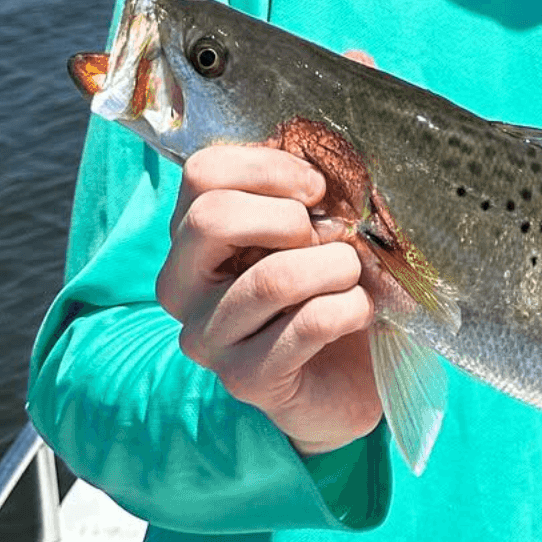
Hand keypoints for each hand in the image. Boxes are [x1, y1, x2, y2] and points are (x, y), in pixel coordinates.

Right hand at [156, 142, 382, 455]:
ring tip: (353, 274)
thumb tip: (328, 162)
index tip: (317, 189)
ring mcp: (208, 337)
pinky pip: (308, 324)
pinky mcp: (246, 379)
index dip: (270, 169)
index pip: (202, 173)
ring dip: (334, 266)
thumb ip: (305, 189)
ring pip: (271, 278)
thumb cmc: (328, 283)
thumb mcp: (314, 223)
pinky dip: (350, 307)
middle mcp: (182, 286)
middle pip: (212, 218)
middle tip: (331, 236)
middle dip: (290, 218)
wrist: (345, 374)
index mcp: (191, 235)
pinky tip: (359, 310)